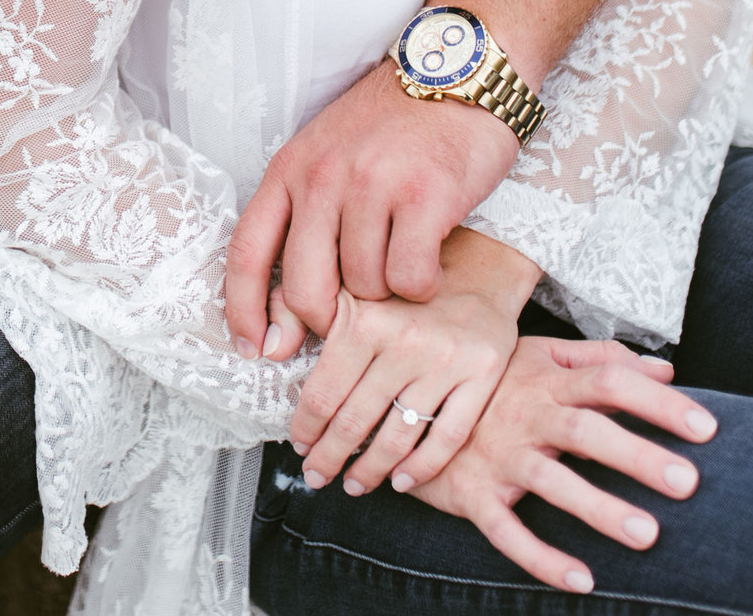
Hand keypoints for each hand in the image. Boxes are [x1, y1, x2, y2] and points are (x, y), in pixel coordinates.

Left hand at [227, 64, 517, 350]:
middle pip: (305, 288)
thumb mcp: (330, 158)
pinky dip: (423, 284)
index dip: (243, 310)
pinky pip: (410, 279)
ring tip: (404, 255)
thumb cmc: (395, 124)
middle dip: (327, 321)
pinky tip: (432, 256)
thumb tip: (287, 321)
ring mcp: (372, 185)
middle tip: (355, 316)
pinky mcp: (425, 196)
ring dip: (388, 293)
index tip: (252, 349)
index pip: (247, 252)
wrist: (460, 69)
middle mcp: (322, 176)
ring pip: (365, 289)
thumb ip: (305, 225)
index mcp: (290, 168)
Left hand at [283, 233, 530, 496]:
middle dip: (329, 457)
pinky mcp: (483, 376)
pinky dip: (422, 467)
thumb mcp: (347, 286)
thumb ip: (301, 309)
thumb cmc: (400, 286)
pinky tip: (401, 480)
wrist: (476, 268)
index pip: (324, 394)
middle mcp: (406, 342)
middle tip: (316, 475)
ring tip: (354, 484)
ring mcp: (447, 362)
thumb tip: (269, 351)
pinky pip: (448, 436)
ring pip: (399, 436)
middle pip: (356, 421)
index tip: (299, 445)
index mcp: (365, 321)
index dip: (306, 428)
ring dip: (370, 470)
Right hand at [401, 336, 718, 594]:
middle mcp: (525, 415)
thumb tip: (666, 370)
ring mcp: (497, 456)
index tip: (708, 428)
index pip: (610, 381)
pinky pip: (506, 530)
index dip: (658, 403)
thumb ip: (601, 359)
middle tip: (688, 483)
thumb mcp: (538, 355)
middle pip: (586, 430)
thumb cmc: (488, 381)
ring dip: (598, 508)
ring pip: (550, 481)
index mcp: (546, 380)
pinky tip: (581, 581)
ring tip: (647, 535)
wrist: (401, 401)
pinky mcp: (473, 493)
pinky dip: (540, 557)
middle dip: (637, 455)